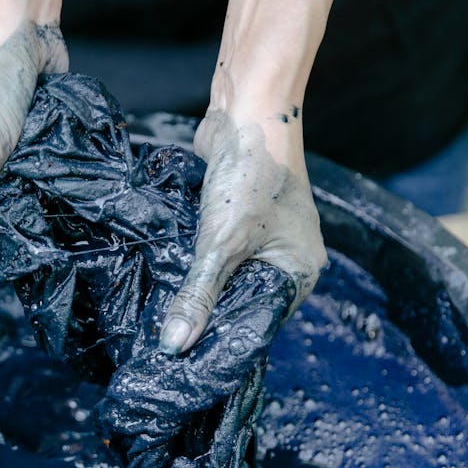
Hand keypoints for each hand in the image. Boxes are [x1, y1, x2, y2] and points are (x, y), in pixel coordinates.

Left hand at [159, 106, 326, 354]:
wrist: (249, 111)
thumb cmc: (248, 177)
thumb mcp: (221, 243)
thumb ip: (198, 294)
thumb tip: (175, 345)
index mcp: (300, 273)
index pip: (261, 320)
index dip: (225, 337)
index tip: (188, 356)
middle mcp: (290, 258)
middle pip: (245, 299)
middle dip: (209, 313)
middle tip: (170, 339)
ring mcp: (268, 236)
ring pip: (230, 275)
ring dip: (202, 286)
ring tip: (167, 314)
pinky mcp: (243, 218)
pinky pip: (221, 251)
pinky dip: (201, 261)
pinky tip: (174, 275)